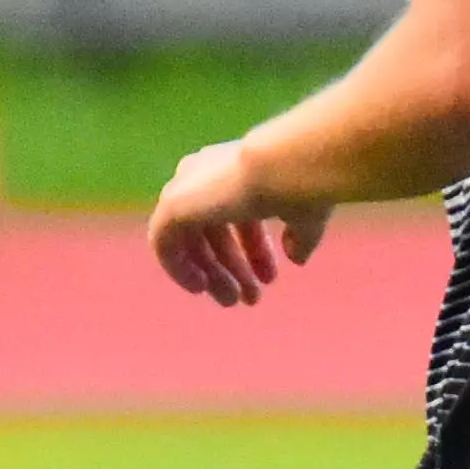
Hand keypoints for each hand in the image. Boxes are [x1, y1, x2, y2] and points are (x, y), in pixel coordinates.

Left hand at [145, 134, 327, 307]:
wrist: (283, 167)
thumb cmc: (301, 185)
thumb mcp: (305, 214)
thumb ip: (299, 235)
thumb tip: (297, 258)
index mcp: (234, 168)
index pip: (237, 213)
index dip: (254, 248)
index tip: (269, 278)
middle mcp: (204, 173)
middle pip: (211, 230)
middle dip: (231, 267)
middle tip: (248, 298)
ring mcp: (184, 187)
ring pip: (189, 240)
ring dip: (211, 273)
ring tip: (231, 301)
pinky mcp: (172, 205)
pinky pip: (164, 244)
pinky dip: (178, 267)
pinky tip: (201, 287)